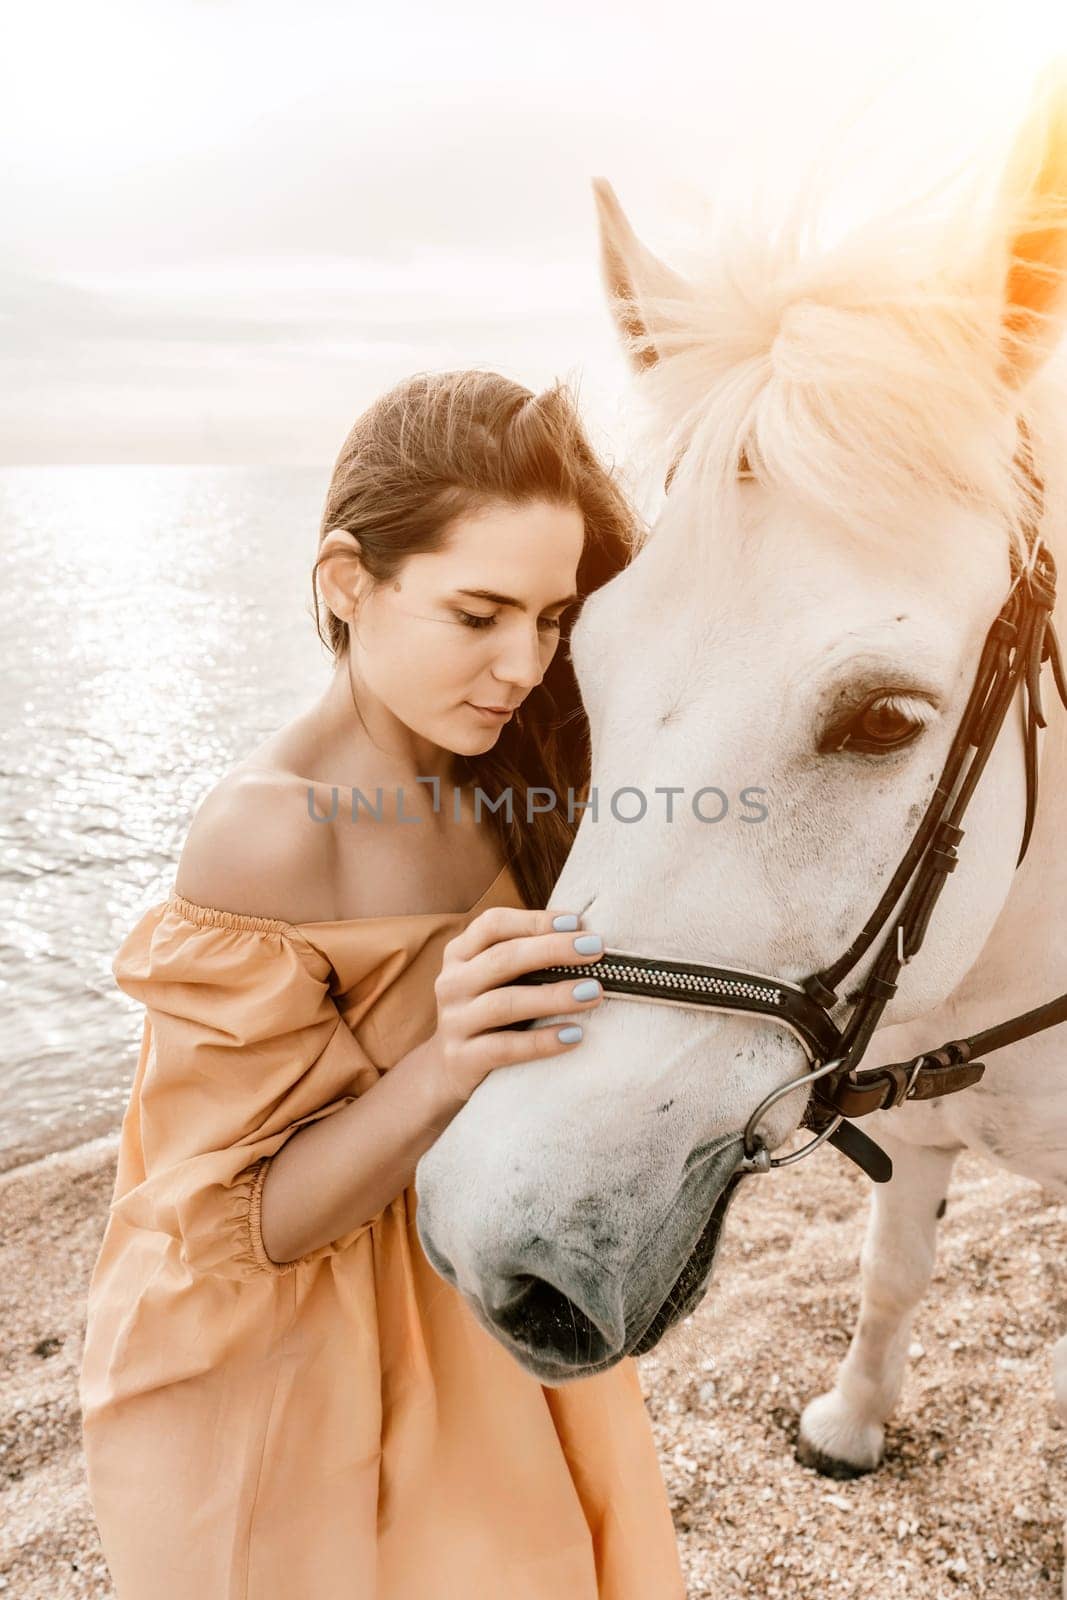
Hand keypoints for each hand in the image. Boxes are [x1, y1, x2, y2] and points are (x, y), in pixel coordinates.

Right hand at [425, 906, 605, 1101]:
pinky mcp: (462, 1059)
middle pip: (502, 958)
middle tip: (596, 949)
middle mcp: (452, 983)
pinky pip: (505, 1048)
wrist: (449, 1069)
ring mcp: (454, 1021)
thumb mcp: (493, 978)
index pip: (493, 924)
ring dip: (553, 996)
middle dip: (553, 950)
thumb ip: (526, 956)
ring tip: (593, 992)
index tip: (576, 922)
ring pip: (504, 1003)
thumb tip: (587, 939)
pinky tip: (574, 1035)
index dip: (534, 920)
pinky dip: (541, 1041)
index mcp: (459, 954)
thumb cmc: (488, 1011)